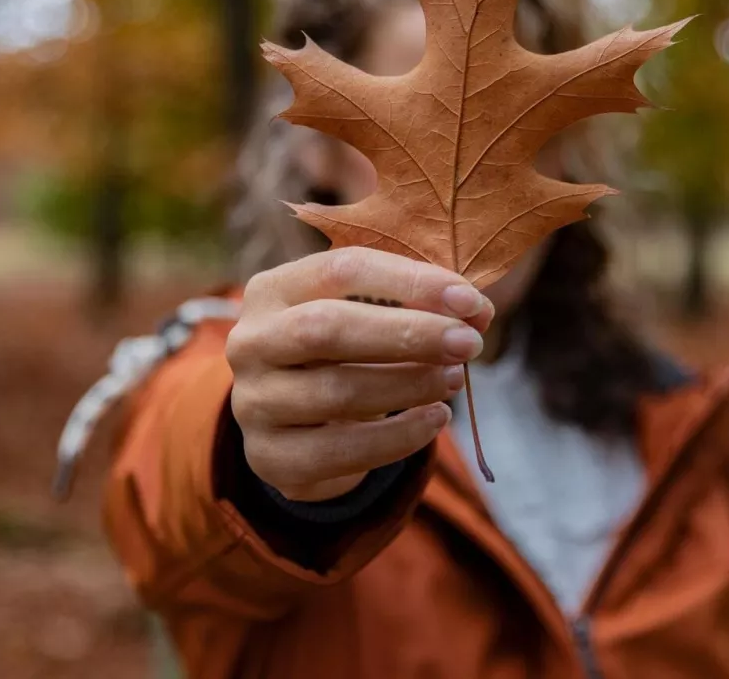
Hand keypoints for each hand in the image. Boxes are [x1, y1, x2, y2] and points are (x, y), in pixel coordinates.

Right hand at [227, 247, 493, 501]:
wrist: (294, 423)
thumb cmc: (341, 351)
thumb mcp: (368, 314)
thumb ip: (416, 304)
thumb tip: (477, 311)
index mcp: (273, 289)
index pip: (342, 270)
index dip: (410, 282)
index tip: (469, 300)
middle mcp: (250, 342)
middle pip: (328, 329)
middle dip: (407, 334)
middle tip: (468, 343)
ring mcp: (254, 402)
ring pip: (337, 392)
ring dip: (408, 385)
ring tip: (454, 379)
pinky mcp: (270, 457)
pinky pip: (340, 452)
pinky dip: (398, 437)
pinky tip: (435, 420)